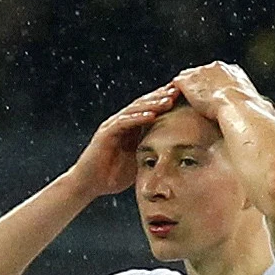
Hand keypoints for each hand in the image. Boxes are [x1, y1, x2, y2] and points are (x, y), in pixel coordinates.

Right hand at [61, 84, 179, 197]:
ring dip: (152, 104)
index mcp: (131, 127)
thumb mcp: (139, 162)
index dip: (165, 101)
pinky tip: (150, 115)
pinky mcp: (105, 134)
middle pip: (144, 104)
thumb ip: (153, 153)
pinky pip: (123, 123)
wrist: (89, 184)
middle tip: (179, 90)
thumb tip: (177, 156)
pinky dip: (137, 118)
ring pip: (135, 110)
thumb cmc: (114, 175)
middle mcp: (122, 122)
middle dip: (161, 96)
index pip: (150, 109)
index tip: (185, 96)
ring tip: (168, 100)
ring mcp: (113, 126)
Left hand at [169, 61, 261, 109]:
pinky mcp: (186, 81)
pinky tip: (172, 108)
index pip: (219, 76)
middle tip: (193, 104)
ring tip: (179, 106)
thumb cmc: (252, 114)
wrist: (238, 110)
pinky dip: (173, 96)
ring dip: (184, 92)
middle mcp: (216, 67)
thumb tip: (272, 120)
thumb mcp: (260, 108)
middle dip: (198, 88)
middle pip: (202, 75)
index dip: (215, 88)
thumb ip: (259, 110)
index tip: (213, 100)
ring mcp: (200, 72)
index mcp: (234, 72)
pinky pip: (175, 87)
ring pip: (187, 80)